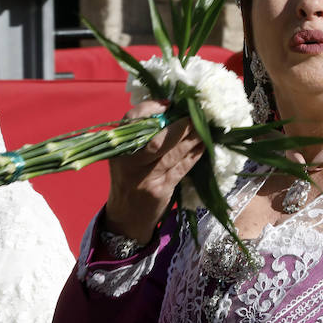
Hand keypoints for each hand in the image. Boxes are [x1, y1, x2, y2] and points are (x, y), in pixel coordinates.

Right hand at [104, 100, 203, 242]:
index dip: (150, 109)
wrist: (126, 218)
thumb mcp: (126, 158)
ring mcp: (144, 178)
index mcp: (118, 148)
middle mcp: (129, 162)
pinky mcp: (160, 190)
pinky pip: (180, 169)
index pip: (131, 121)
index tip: (168, 104)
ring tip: (204, 129)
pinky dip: (193, 156)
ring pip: (172, 154)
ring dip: (191, 140)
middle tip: (195, 116)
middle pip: (156, 140)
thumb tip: (171, 112)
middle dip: (179, 127)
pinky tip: (202, 147)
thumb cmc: (129, 181)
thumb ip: (141, 138)